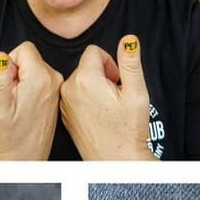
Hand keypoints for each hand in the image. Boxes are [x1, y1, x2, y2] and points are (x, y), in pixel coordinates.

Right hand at [0, 43, 59, 159]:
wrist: (25, 158)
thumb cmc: (9, 136)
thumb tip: (0, 56)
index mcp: (41, 78)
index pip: (23, 48)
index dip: (8, 63)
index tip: (7, 85)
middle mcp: (54, 80)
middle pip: (29, 57)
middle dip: (15, 72)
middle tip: (12, 97)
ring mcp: (57, 88)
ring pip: (33, 67)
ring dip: (21, 81)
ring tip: (18, 104)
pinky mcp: (56, 94)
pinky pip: (38, 79)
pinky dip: (28, 88)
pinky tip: (26, 108)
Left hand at [60, 35, 156, 159]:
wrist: (115, 160)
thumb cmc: (128, 130)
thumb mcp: (136, 92)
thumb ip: (130, 61)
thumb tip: (128, 39)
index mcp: (85, 79)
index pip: (94, 51)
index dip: (111, 63)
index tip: (118, 80)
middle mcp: (69, 89)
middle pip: (86, 66)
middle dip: (103, 75)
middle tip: (115, 95)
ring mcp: (64, 103)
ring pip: (80, 80)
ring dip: (95, 87)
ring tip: (108, 106)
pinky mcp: (64, 114)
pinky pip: (75, 95)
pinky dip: (87, 99)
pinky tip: (99, 114)